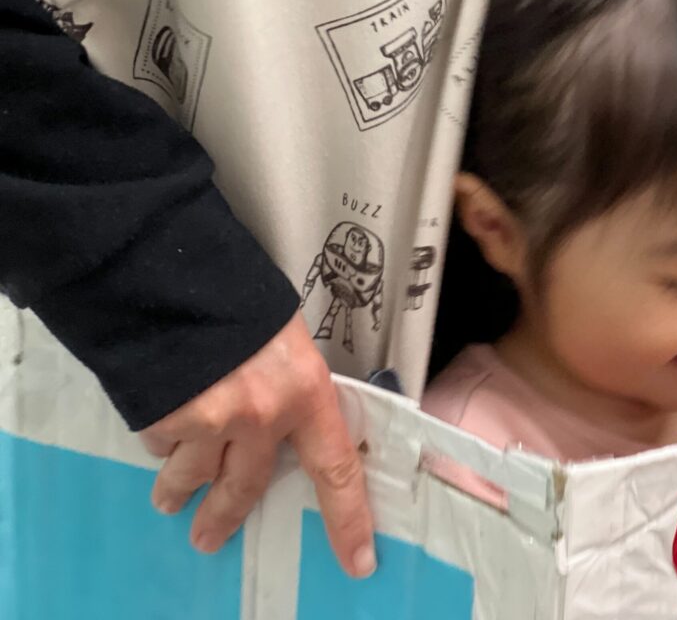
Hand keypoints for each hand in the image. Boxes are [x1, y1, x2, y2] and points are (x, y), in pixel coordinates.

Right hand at [140, 312, 375, 577]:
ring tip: (169, 500)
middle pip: (244, 487)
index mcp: (306, 393)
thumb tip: (282, 416)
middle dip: (222, 517)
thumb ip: (289, 385)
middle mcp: (263, 417)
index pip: (337, 469)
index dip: (348, 519)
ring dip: (178, 489)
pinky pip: (162, 442)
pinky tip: (159, 415)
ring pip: (193, 474)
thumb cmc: (240, 297)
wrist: (177, 273)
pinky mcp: (168, 418)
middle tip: (208, 538)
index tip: (358, 561)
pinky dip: (162, 435)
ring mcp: (213, 421)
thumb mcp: (287, 339)